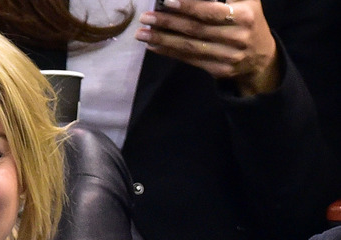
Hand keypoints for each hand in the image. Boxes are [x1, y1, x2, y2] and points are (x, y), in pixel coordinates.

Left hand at [136, 0, 279, 95]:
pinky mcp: (218, 70)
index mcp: (244, 15)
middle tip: (145, 17)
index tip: (167, 1)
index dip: (188, 6)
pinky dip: (169, 52)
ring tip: (141, 33)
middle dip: (167, 23)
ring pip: (189, 46)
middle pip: (196, 29)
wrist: (260, 56)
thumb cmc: (246, 20)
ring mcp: (228, 56)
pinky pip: (189, 59)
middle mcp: (237, 37)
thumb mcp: (245, 0)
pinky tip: (153, 45)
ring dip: (162, 39)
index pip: (211, 11)